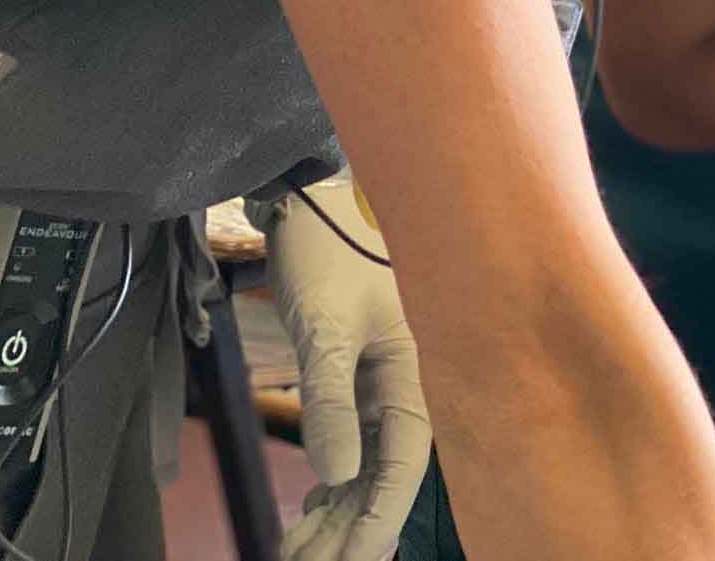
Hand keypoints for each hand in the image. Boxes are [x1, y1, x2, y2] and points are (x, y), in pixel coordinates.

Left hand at [265, 175, 429, 560]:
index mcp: (417, 373)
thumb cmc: (332, 247)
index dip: (376, 524)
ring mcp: (384, 381)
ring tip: (297, 549)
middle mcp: (408, 384)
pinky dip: (332, 481)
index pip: (402, 469)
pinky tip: (312, 508)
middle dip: (349, 530)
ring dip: (336, 511)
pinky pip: (353, 442)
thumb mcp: (326, 325)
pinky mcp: (360, 374)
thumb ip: (331, 401)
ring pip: (367, 466)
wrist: (318, 191)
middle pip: (385, 477)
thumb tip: (335, 477)